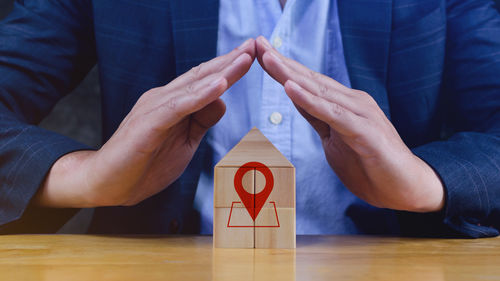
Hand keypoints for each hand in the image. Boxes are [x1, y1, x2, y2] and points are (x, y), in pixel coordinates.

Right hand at [35, 39, 255, 207]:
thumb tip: (222, 101)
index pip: (204, 80)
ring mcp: (155, 108)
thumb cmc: (144, 164)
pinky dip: (201, 95)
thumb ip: (201, 120)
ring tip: (245, 58)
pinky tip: (220, 84)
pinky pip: (179, 106)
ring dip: (221, 71)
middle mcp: (164, 98)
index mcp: (173, 103)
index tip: (251, 55)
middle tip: (255, 45)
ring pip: (194, 86)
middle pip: (202, 76)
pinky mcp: (149, 123)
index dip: (228, 67)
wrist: (108, 184)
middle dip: (230, 60)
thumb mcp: (185, 142)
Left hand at [256, 36, 443, 211]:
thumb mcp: (334, 139)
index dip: (282, 68)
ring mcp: (360, 114)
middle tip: (257, 42)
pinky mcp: (365, 131)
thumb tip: (297, 99)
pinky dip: (311, 101)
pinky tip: (291, 88)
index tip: (259, 52)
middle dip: (281, 62)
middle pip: (310, 80)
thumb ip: (318, 118)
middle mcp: (351, 102)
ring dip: (290, 75)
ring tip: (267, 58)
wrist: (406, 189)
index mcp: (342, 104)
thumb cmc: (370, 165)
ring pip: (319, 91)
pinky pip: (333, 114)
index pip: (307, 83)